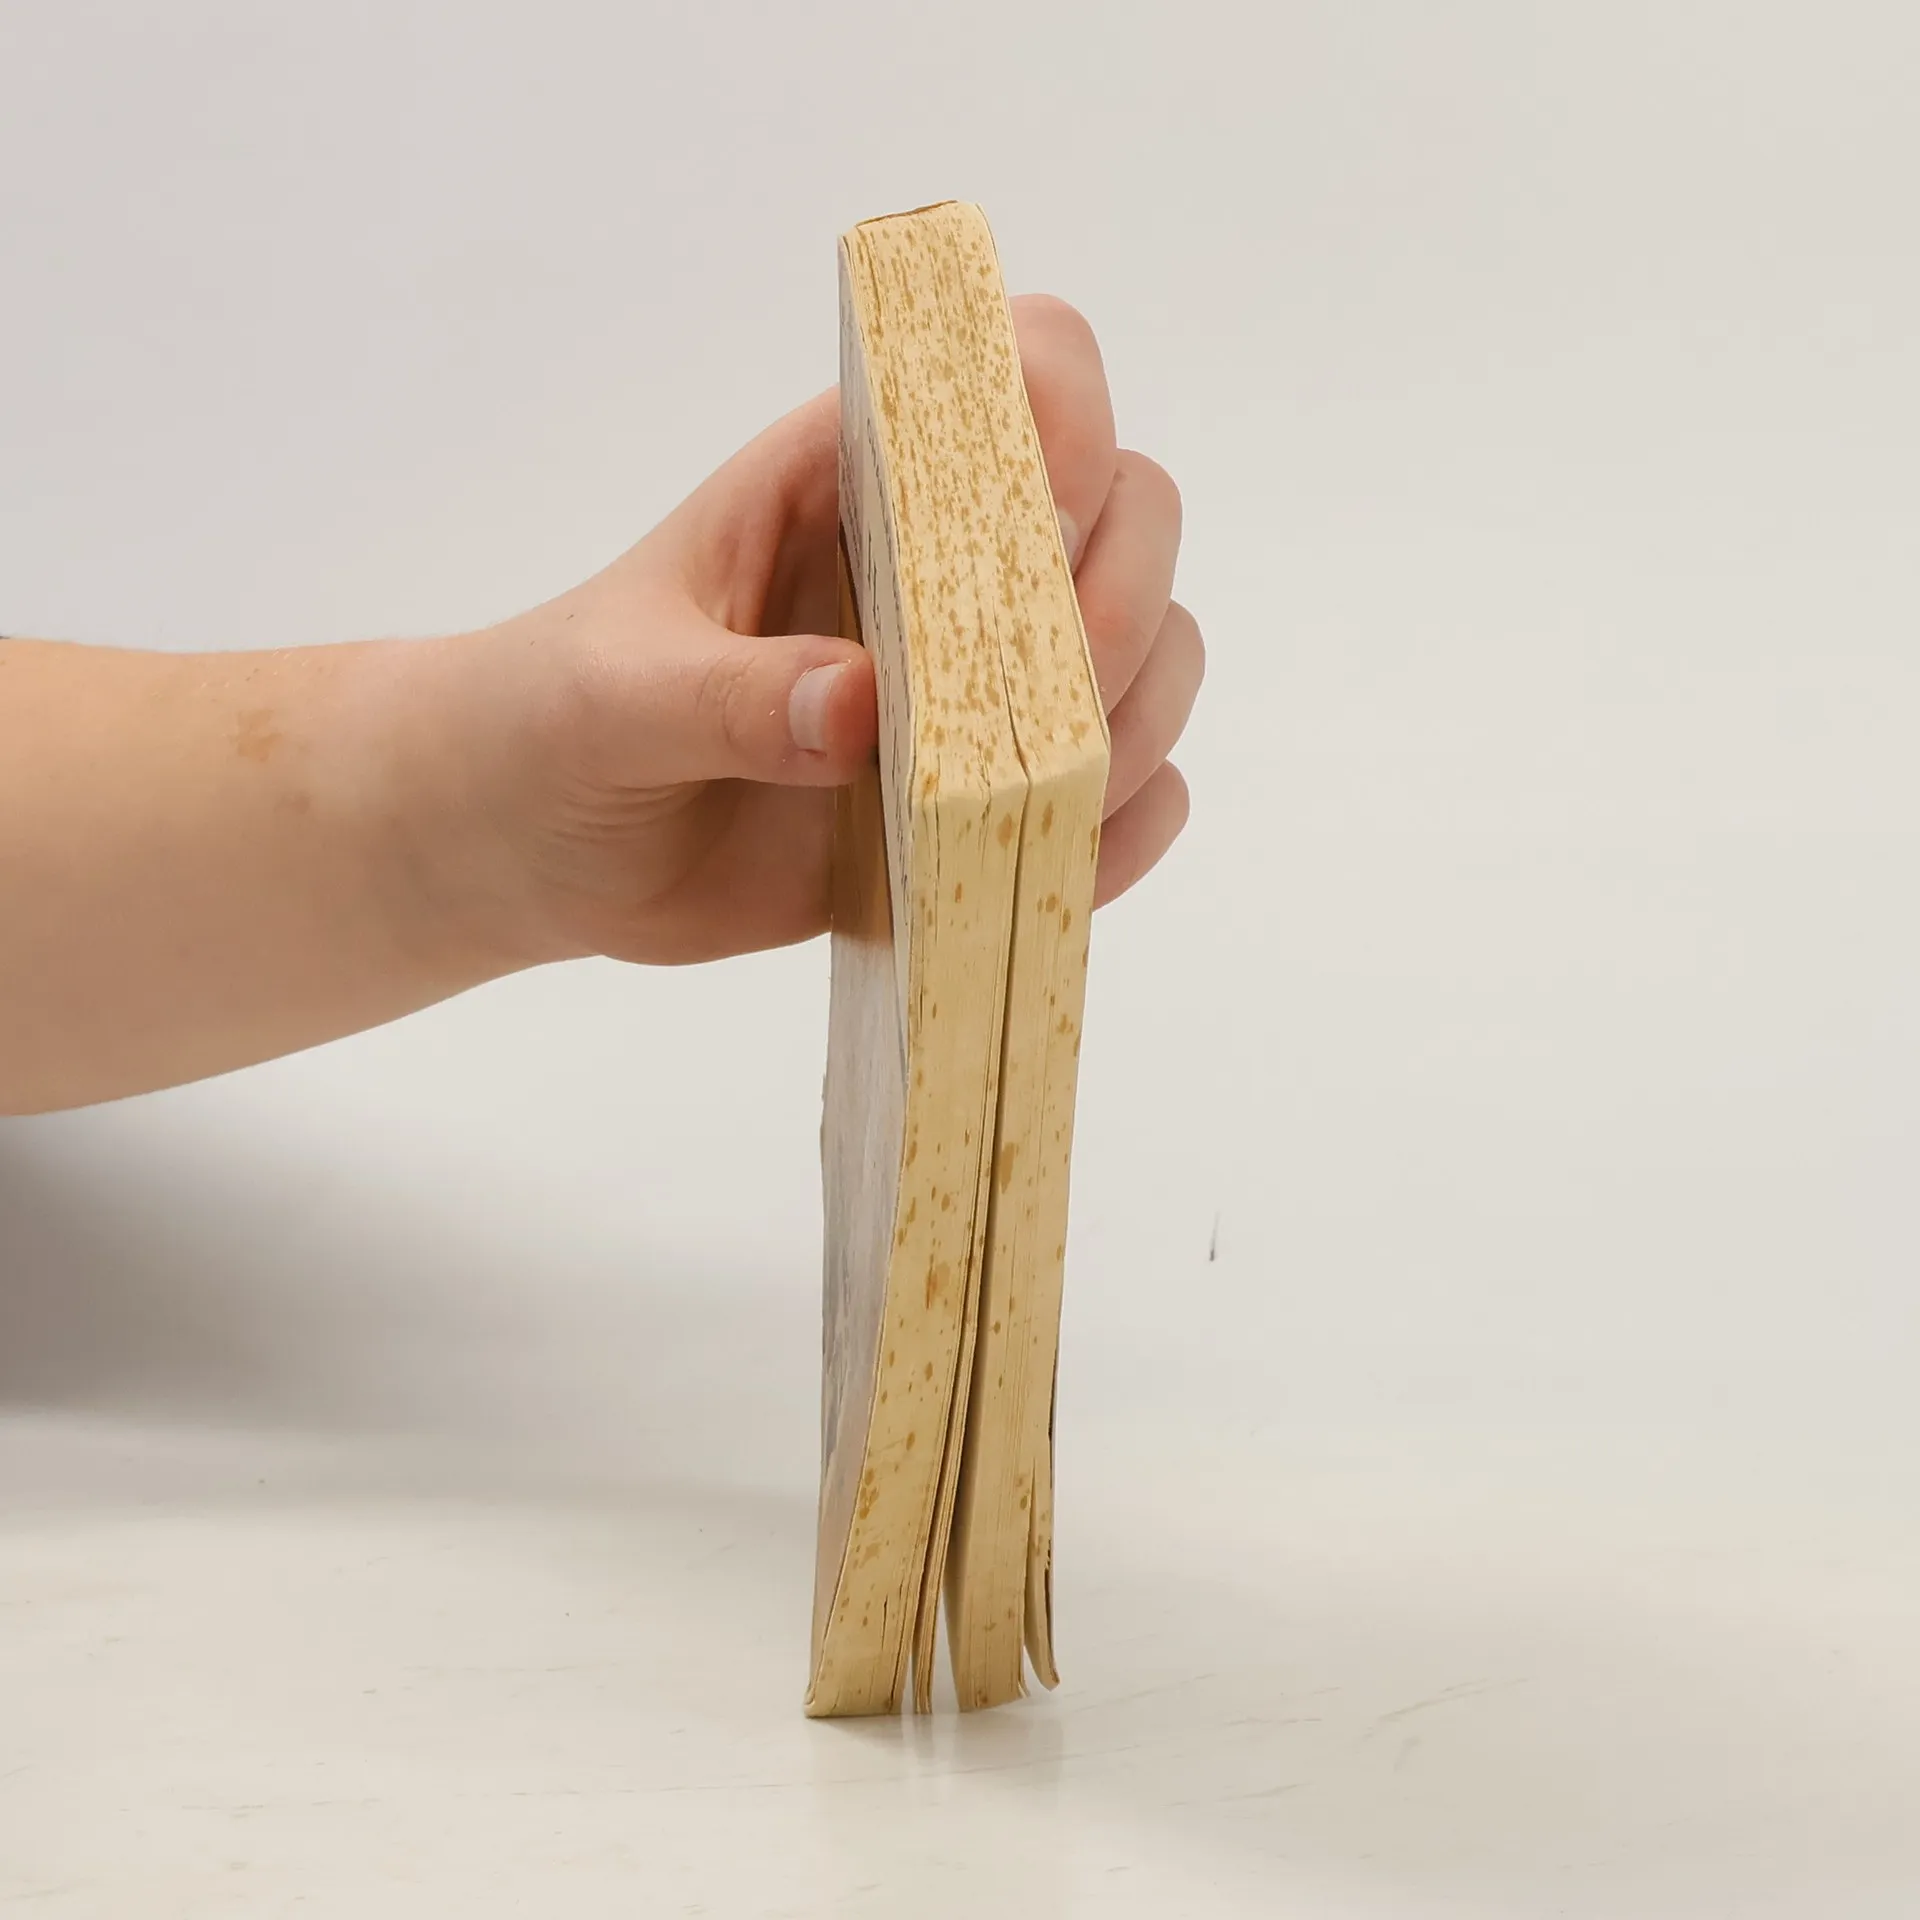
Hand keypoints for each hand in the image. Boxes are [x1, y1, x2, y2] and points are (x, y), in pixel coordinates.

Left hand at [473, 295, 1203, 967]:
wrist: (531, 846)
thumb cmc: (551, 721)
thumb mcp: (612, 697)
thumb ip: (727, 697)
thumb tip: (865, 709)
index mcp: (846, 483)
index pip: (1009, 372)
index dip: (1066, 414)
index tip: (1048, 513)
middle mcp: (940, 570)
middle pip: (1127, 516)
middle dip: (1126, 596)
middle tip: (1063, 692)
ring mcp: (974, 691)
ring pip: (1149, 655)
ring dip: (1142, 719)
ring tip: (1060, 795)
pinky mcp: (979, 802)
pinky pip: (1114, 799)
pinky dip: (1127, 827)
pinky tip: (1069, 860)